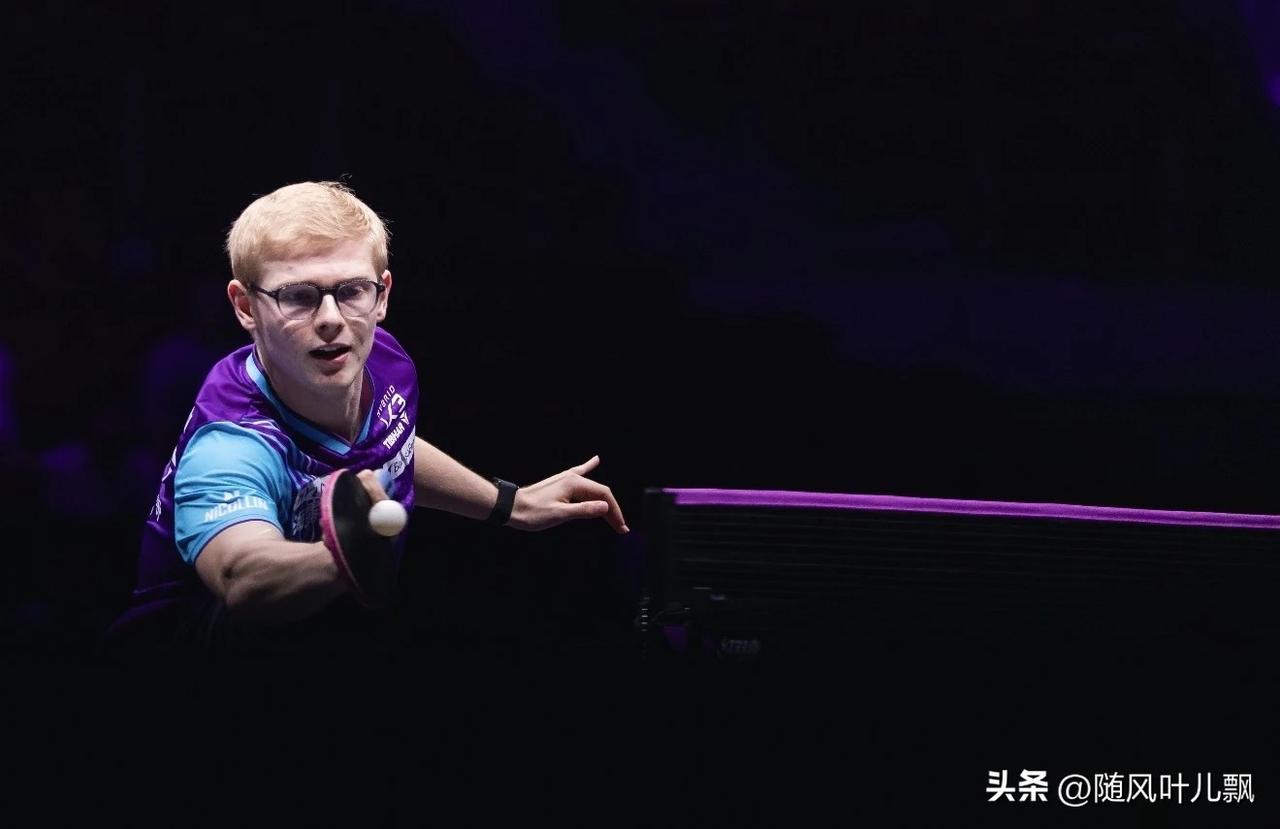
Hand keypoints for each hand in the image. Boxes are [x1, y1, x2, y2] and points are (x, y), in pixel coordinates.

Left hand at [508, 455, 628, 533]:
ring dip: (604, 502)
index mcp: (574, 484)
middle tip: (620, 528)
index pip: (603, 495)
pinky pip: (579, 473)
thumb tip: (606, 507)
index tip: (620, 527)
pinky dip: (588, 467)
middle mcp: (572, 478)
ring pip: (592, 488)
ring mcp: (565, 479)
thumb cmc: (533, 513)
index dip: (615, 511)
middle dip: (612, 510)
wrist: (511, 508)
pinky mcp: (560, 483)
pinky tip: (595, 460)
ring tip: (614, 515)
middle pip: (600, 493)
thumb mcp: (560, 515)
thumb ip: (584, 510)